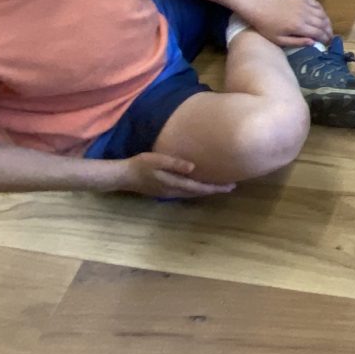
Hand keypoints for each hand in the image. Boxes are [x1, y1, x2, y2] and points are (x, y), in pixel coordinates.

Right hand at [113, 152, 232, 197]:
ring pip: (192, 193)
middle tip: (231, 186)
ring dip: (206, 190)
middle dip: (214, 190)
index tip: (231, 186)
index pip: (200, 187)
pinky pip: (186, 192)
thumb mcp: (157, 160)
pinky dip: (196, 189)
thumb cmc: (141, 165)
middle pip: (199, 192)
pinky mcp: (164, 191)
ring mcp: (169, 193)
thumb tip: (193, 167)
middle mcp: (174, 191)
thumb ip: (175, 164)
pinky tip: (198, 185)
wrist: (123, 176)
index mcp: (175, 184)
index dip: (216, 187)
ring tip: (218, 186)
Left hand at [240, 0, 331, 47]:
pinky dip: (322, 11)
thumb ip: (297, 42)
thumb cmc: (267, 27)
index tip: (327, 43)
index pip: (318, 33)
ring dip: (327, 21)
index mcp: (299, 26)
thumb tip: (313, 43)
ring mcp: (304, 5)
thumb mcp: (279, 40)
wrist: (259, 8)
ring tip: (327, 28)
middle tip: (330, 37)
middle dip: (328, 31)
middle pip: (322, 23)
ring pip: (322, 13)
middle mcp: (304, 15)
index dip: (325, 38)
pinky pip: (317, 4)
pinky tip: (322, 16)